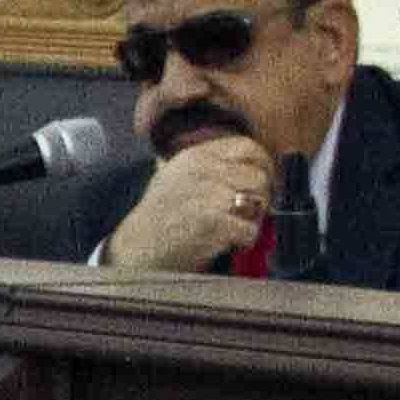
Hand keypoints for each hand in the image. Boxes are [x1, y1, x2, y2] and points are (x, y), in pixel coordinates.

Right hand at [105, 133, 273, 275]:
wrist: (135, 252)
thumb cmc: (157, 221)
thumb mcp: (176, 177)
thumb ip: (211, 167)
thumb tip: (255, 168)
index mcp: (195, 156)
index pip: (248, 146)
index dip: (264, 165)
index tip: (263, 184)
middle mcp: (202, 170)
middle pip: (258, 176)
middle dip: (261, 198)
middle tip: (248, 214)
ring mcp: (208, 195)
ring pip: (259, 202)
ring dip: (253, 220)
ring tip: (234, 229)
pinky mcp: (213, 222)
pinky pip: (251, 230)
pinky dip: (244, 242)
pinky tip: (227, 245)